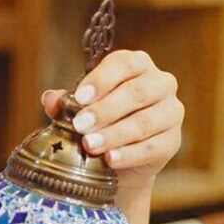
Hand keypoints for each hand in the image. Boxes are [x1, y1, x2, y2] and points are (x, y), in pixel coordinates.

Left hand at [41, 50, 183, 190]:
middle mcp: (160, 83)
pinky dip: (129, 154)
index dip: (102, 80)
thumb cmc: (97, 121)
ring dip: (115, 134)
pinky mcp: (173, 140)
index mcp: (135, 64)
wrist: (116, 157)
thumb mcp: (78, 108)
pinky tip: (110, 159)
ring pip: (145, 121)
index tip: (80, 98)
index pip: (124, 63)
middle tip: (80, 126)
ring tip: (90, 145)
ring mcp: (171, 111)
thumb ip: (64, 102)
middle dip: (105, 110)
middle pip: (137, 92)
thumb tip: (50, 99)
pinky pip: (153, 147)